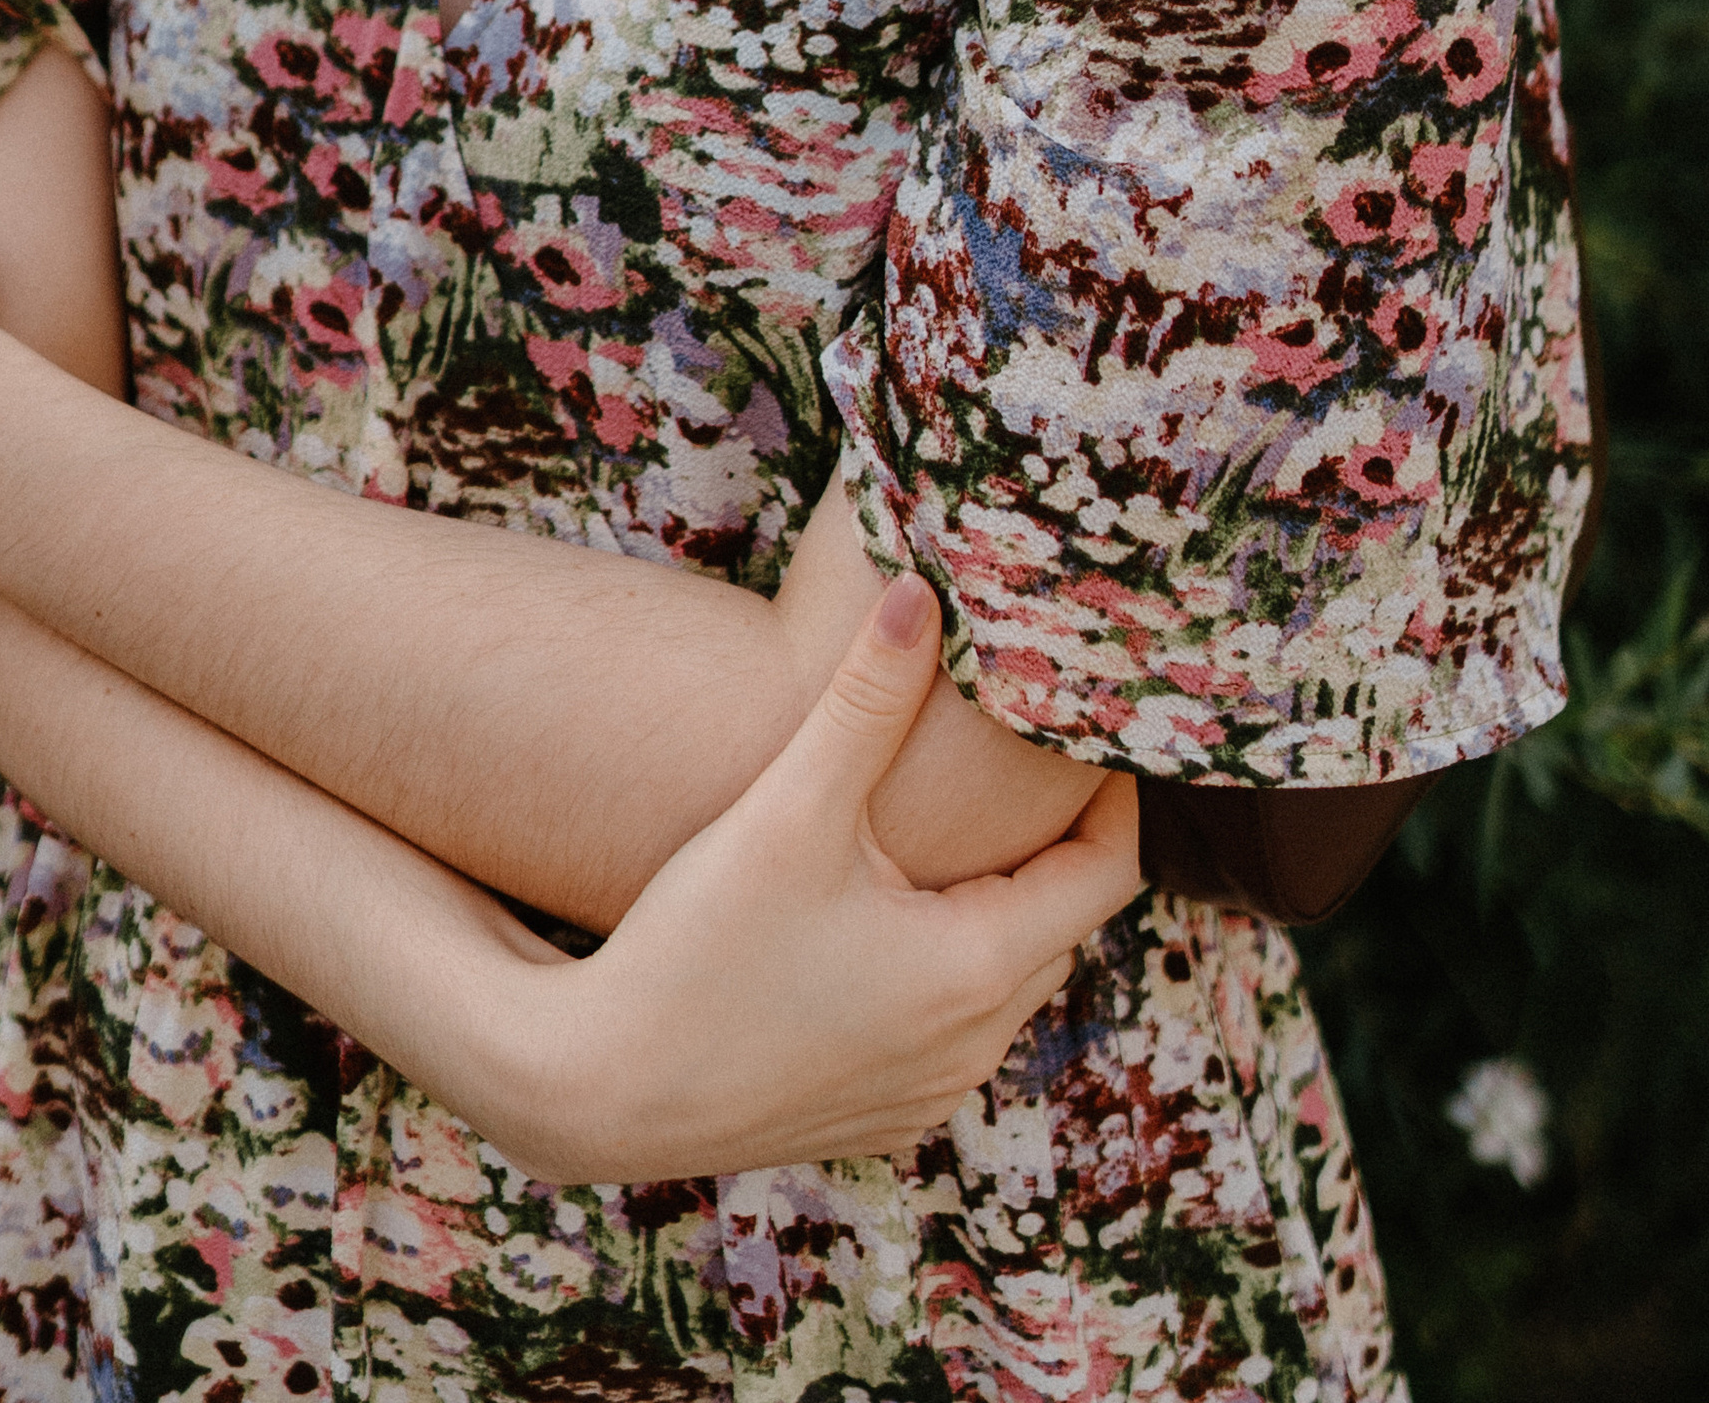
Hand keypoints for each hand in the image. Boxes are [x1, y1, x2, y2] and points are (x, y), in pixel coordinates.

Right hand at [487, 575, 1141, 1184]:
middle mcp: (973, 1047)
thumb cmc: (697, 946)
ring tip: (947, 831)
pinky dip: (942, 974)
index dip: (1109, 793)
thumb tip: (923, 590)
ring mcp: (927, 1093)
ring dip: (992, 910)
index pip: (1105, 870)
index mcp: (975, 969)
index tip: (1085, 728)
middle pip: (1058, 924)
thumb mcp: (791, 808)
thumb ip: (865, 697)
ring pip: (1004, 983)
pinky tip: (879, 922)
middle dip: (1049, 844)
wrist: (598, 1087)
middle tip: (1022, 761)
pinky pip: (949, 1035)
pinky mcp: (879, 1117)